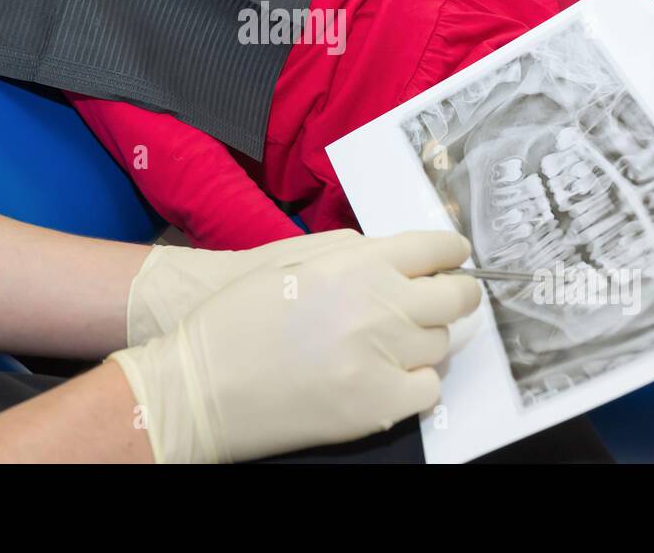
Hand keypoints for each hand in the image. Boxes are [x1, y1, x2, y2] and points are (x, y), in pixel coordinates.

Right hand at [108, 229, 480, 462]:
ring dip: (423, 340)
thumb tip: (400, 258)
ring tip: (387, 344)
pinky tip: (385, 378)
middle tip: (442, 301)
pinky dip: (414, 383)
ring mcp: (383, 357)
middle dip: (454, 295)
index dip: (450, 252)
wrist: (199, 386)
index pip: (434, 248)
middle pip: (454, 297)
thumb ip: (353, 255)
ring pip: (440, 343)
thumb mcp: (292, 261)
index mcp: (357, 263)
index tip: (453, 259)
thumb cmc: (237, 319)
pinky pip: (427, 389)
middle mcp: (379, 305)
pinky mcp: (378, 404)